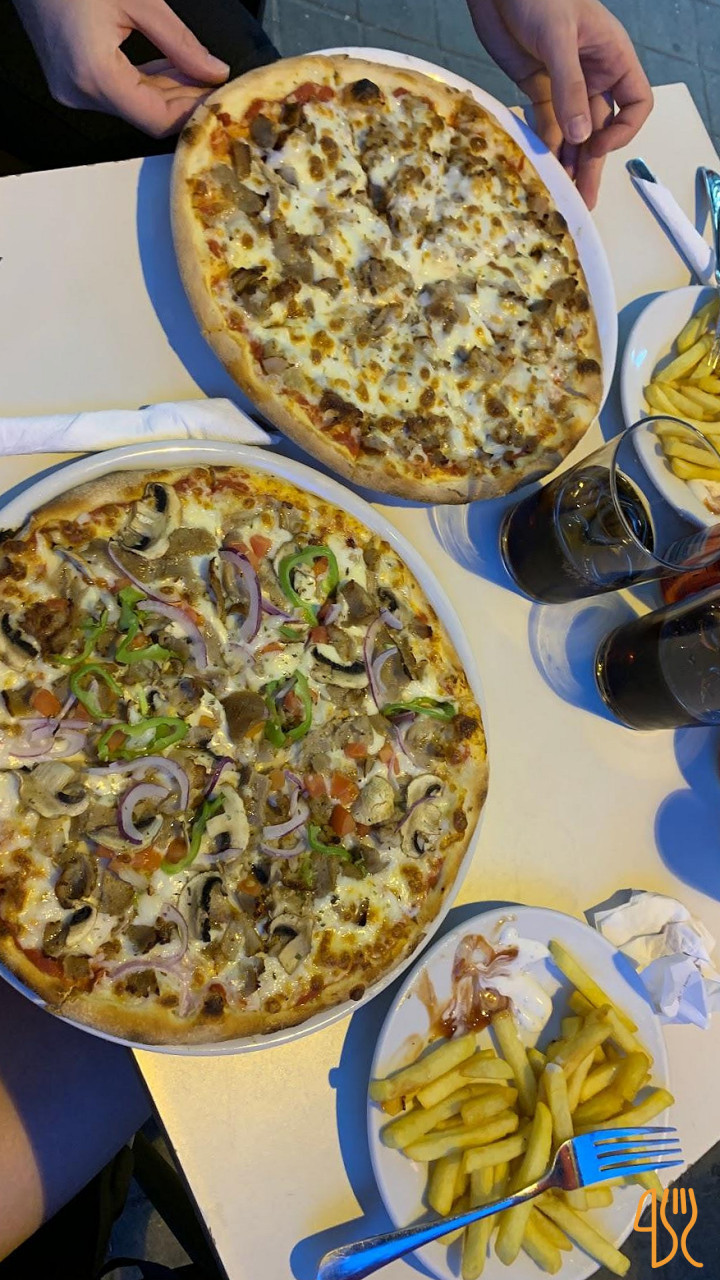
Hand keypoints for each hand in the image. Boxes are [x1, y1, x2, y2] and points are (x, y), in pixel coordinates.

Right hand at [13, 0, 229, 137]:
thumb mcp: (139, 1)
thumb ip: (180, 42)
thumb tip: (214, 71)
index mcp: (95, 75)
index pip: (157, 118)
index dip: (192, 113)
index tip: (220, 100)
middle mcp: (81, 93)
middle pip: (148, 116)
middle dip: (186, 102)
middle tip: (216, 85)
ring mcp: (74, 91)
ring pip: (136, 106)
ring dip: (169, 92)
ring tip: (200, 74)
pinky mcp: (73, 83)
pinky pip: (120, 93)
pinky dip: (147, 84)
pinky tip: (173, 69)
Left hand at [466, 0, 652, 207]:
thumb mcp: (558, 37)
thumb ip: (570, 86)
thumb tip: (580, 134)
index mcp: (612, 58)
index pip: (635, 104)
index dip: (622, 131)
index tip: (595, 142)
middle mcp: (593, 75)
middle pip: (601, 129)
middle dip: (592, 163)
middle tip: (584, 199)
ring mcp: (565, 84)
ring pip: (573, 132)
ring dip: (568, 162)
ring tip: (563, 195)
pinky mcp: (536, 87)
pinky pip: (545, 123)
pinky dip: (544, 145)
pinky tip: (541, 168)